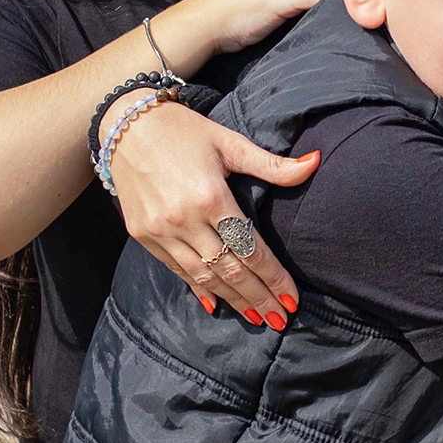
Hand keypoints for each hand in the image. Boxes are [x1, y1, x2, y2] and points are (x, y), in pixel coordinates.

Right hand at [107, 101, 320, 324]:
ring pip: (202, 276)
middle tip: (280, 318)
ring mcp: (159, 231)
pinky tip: (216, 304)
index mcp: (210, 196)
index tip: (292, 298)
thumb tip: (315, 162)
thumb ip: (272, 164)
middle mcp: (183, 219)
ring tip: (256, 317)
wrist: (127, 125)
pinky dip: (198, 289)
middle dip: (257, 296)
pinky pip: (176, 269)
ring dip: (232, 300)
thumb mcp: (230, 142)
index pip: (249, 247)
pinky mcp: (142, 235)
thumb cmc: (185, 130)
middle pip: (229, 269)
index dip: (273, 276)